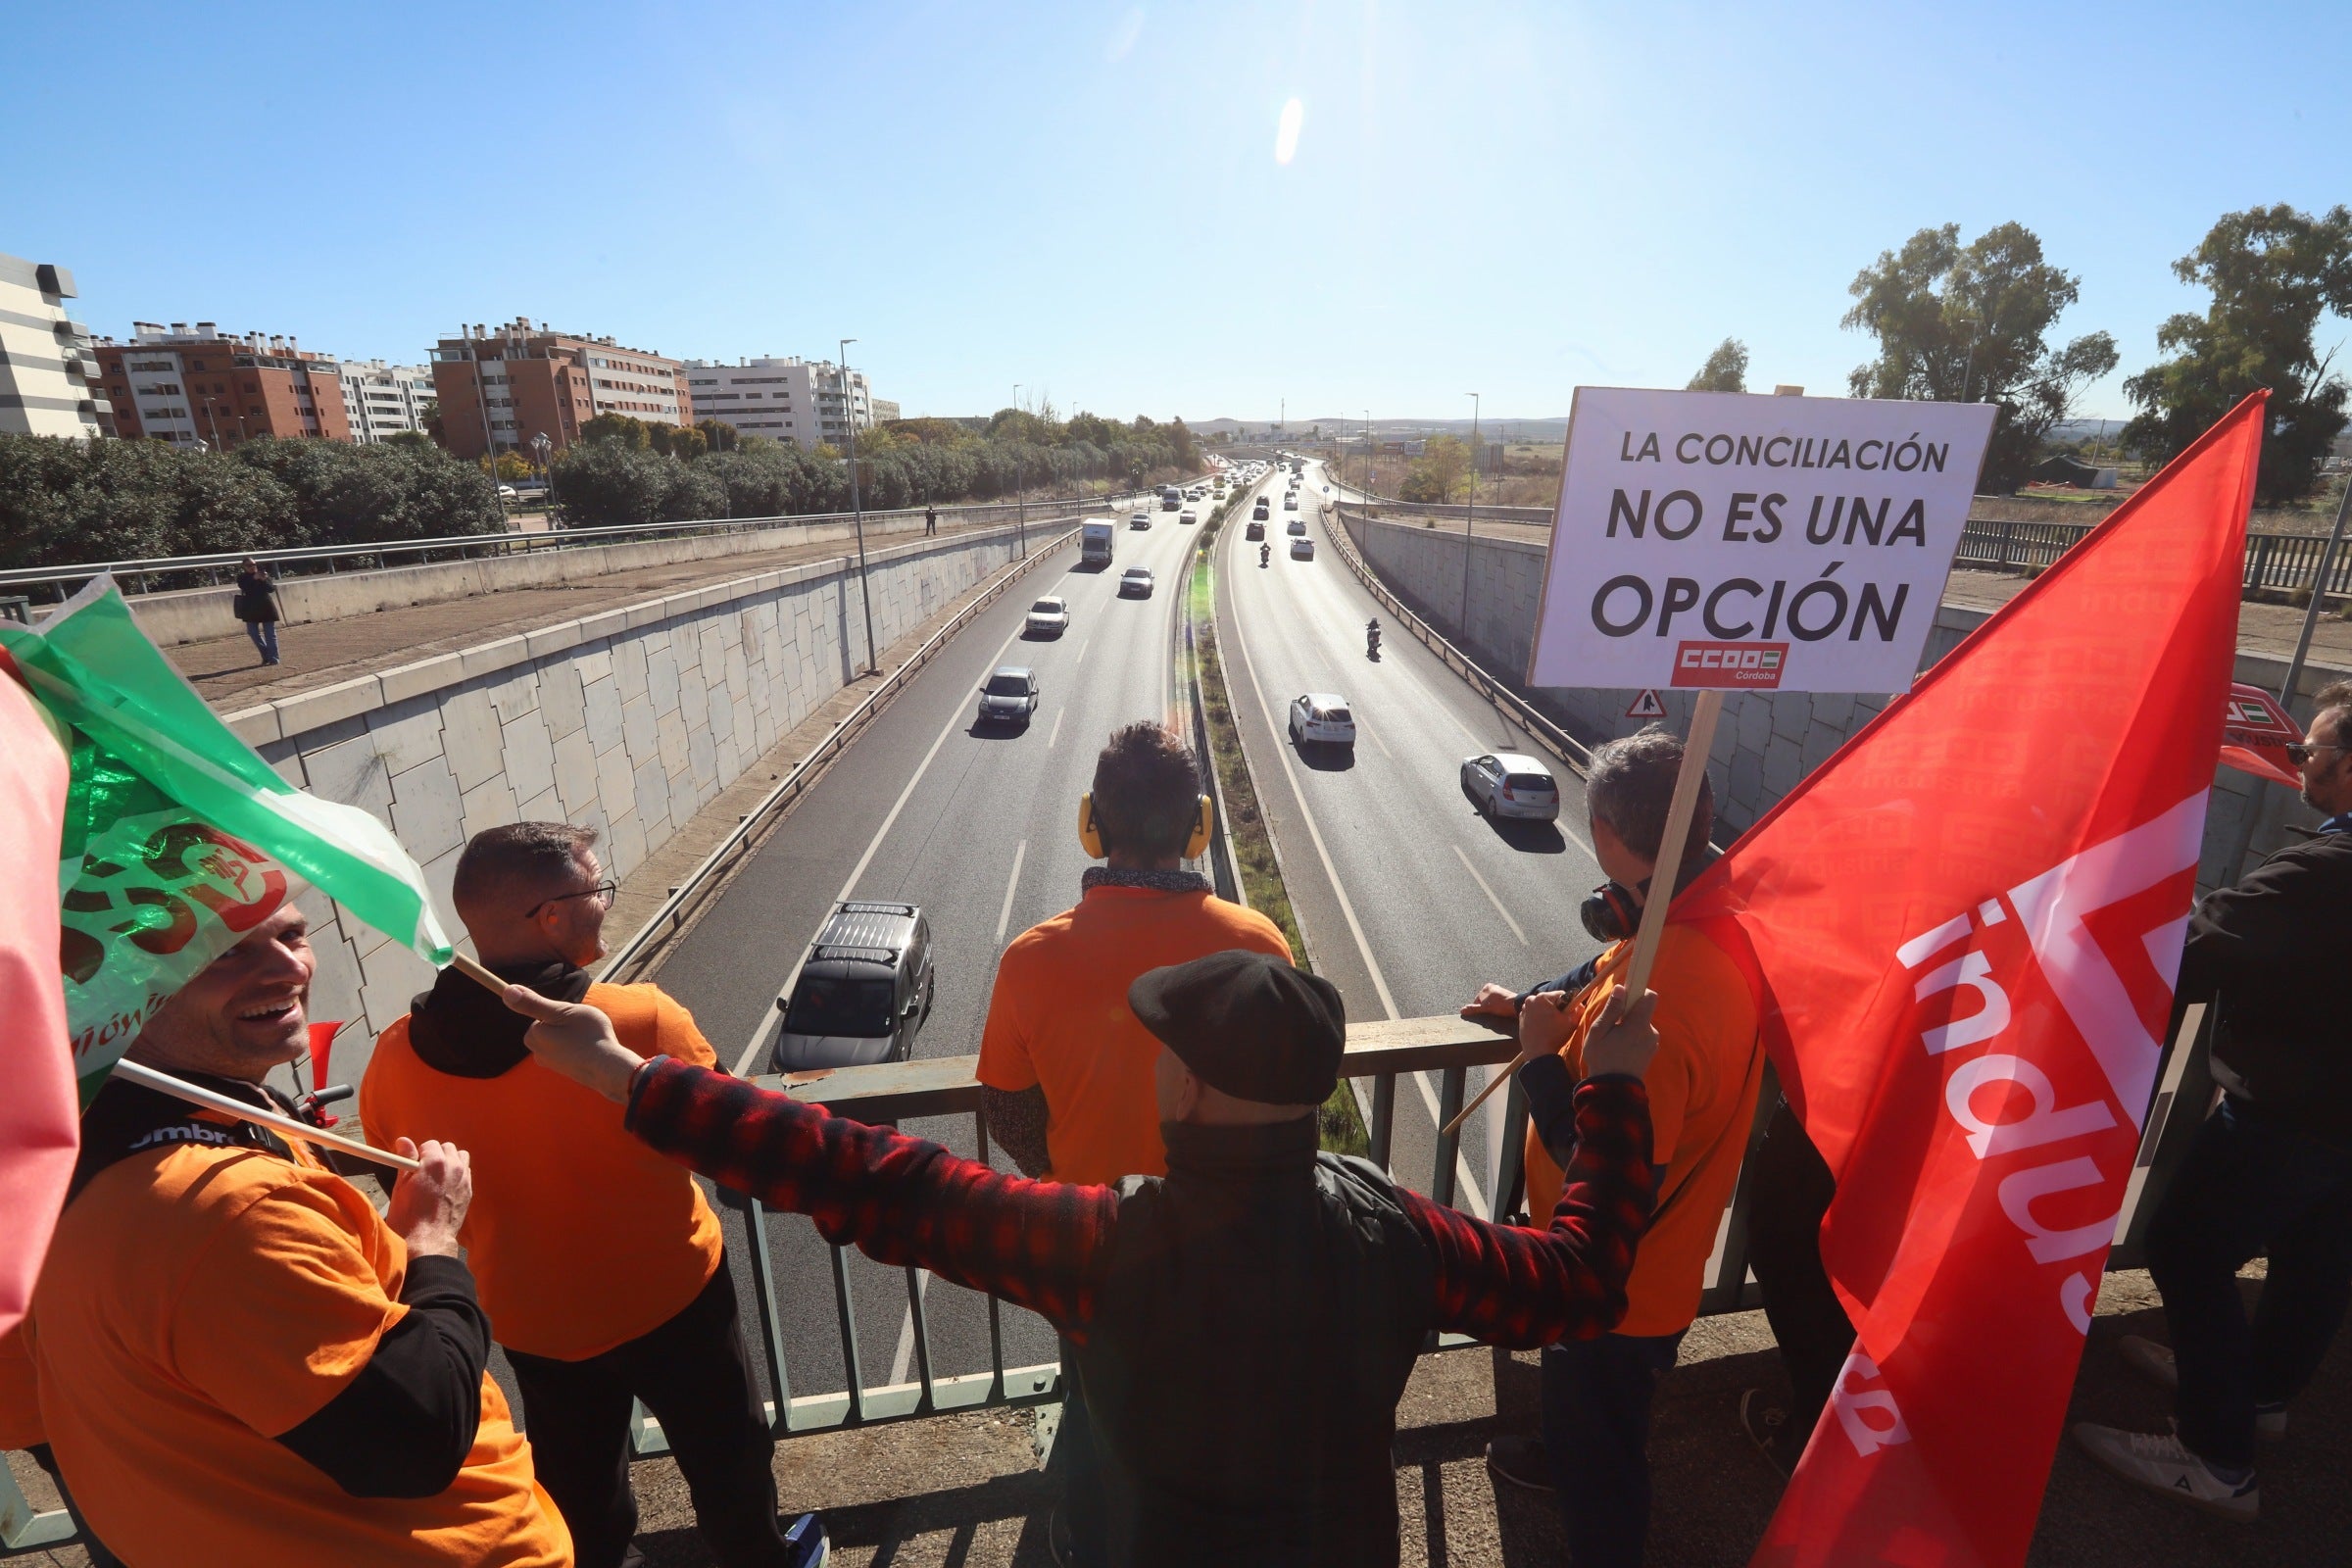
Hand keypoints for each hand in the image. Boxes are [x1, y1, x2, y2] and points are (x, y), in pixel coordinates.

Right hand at [386, 1139, 470, 1257]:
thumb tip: (403, 1141)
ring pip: (460, 1157)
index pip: (429, 1144)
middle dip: (436, 1155)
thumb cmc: (408, 1216)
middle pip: (447, 1148)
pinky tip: (445, 1188)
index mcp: (434, 1162)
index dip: (420, 1155)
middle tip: (424, 1172)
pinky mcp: (469, 1191)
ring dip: (449, 1162)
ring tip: (437, 1178)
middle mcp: (453, 1166)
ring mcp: (464, 1179)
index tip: (414, 1166)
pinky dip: (457, 1174)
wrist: (428, 1241)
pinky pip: (465, 1173)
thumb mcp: (401, 1186)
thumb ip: (405, 1159)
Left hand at [499, 984, 636, 1101]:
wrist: (609, 1069)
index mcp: (533, 1034)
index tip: (575, 1018)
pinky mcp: (564, 1071)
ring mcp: (550, 1064)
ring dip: (574, 1037)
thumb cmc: (588, 1036)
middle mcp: (537, 1052)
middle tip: (583, 1027)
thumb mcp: (562, 1012)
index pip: (542, 1014)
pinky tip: (592, 1051)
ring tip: (589, 1039)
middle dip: (566, 1024)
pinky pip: (568, 1052)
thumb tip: (507, 991)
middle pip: (550, 1028)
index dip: (562, 1012)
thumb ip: (533, 1003)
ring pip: (560, 1040)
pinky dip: (579, 1049)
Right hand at [1460, 983, 1518, 1020]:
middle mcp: (1493, 987)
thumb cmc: (1501, 1004)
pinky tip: (1501, 1013)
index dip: (1478, 1008)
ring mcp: (1500, 992)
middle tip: (1490, 1014)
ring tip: (1497, 1014)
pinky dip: (1499, 1009)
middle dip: (1485, 1008)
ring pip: (1492, 1003)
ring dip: (1493, 1009)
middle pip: (1484, 1001)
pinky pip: (1499, 1004)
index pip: (1477, 1000)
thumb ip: (1473, 1009)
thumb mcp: (1485, 1007)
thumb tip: (1462, 1011)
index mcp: (1486, 987)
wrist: (1517, 1005)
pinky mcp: (1507, 998)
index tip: (1483, 1014)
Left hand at [1516, 988, 1579, 1059]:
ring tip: (1552, 1026)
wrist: (1538, 1052)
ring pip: (1542, 1007)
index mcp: (1542, 997)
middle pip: (1550, 1000)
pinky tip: (1544, 1029)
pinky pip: (1535, 1014)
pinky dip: (1540, 1019)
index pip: (1561, 995)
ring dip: (1548, 1013)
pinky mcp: (1521, 1018)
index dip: (1568, 1004)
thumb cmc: (1555, 1035)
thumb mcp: (1572, 1021)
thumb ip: (1579, 1008)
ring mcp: (1524, 1009)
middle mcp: (1531, 1000)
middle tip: (1560, 1021)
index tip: (1569, 1014)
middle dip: (1557, 1008)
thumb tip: (1579, 1004)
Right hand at [1580, 988, 1659, 1081]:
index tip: (1625, 996)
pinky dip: (1633, 1036)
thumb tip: (1621, 988)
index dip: (1639, 991)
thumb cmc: (1602, 1057)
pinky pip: (1643, 1035)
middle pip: (1644, 1010)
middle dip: (1629, 1011)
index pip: (1650, 996)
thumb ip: (1611, 1009)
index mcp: (1639, 1024)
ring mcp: (1653, 1042)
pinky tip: (1620, 1047)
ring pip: (1642, 1023)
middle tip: (1611, 1023)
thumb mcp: (1599, 1031)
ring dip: (1630, 1025)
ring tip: (1614, 1039)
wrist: (1613, 1088)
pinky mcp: (1651, 1051)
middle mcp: (1651, 1031)